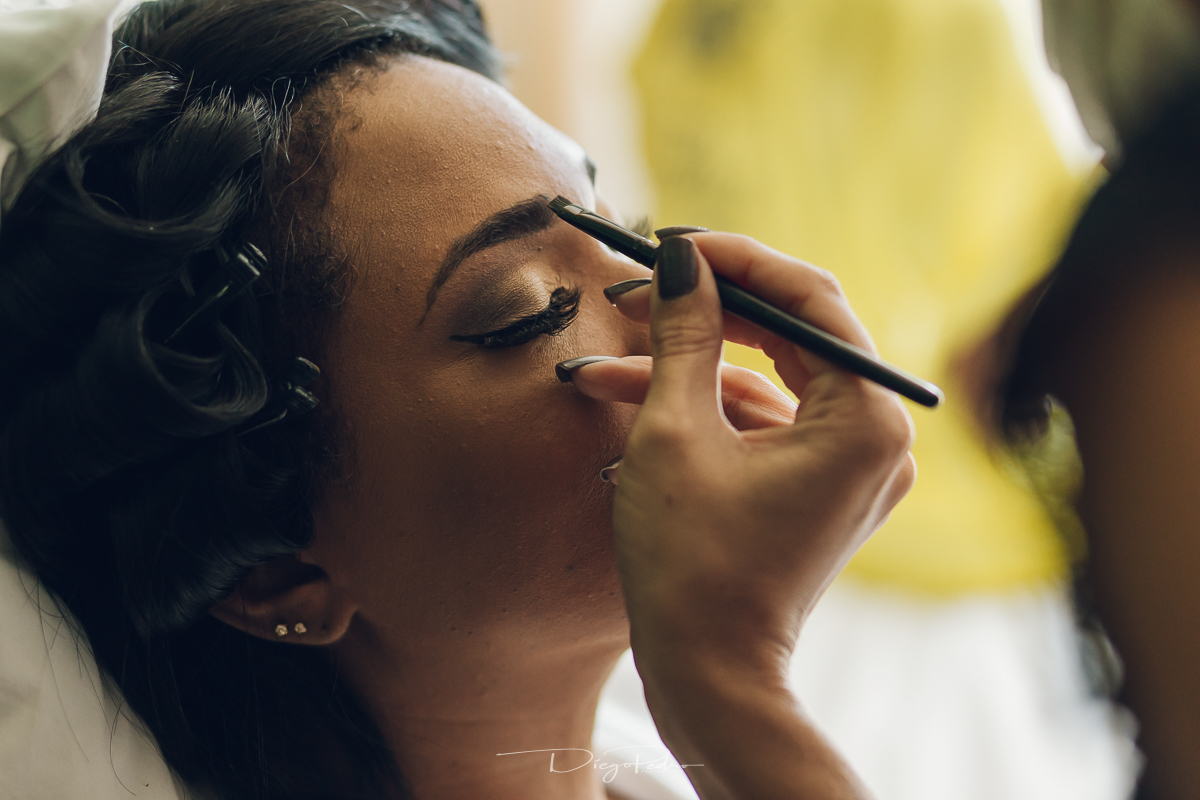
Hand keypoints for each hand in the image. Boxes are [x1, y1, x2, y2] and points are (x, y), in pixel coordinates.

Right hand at [574, 232, 915, 677]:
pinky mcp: (817, 488)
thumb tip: (681, 261)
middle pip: (793, 337)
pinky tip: (629, 394)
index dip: (739, 261)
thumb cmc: (690, 564)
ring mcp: (848, 467)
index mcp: (865, 421)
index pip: (811, 301)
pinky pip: (763, 423)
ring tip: (609, 353)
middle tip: (639, 287)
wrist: (707, 676)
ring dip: (688, 364)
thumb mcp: (675, 433)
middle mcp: (875, 440)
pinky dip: (705, 408)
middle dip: (708, 311)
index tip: (676, 243)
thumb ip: (684, 334)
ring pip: (767, 381)